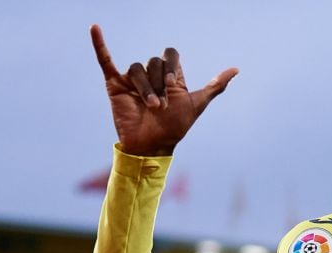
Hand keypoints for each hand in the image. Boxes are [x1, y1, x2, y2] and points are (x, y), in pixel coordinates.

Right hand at [90, 25, 237, 155]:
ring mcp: (132, 79)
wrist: (152, 145)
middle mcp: (151, 76)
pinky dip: (99, 44)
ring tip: (151, 107)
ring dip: (146, 88)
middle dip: (159, 84)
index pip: (171, 55)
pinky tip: (95, 27)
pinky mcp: (115, 84)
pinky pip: (105, 60)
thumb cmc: (175, 128)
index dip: (173, 67)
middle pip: (154, 62)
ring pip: (137, 68)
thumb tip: (236, 69)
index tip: (174, 85)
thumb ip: (215, 86)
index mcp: (169, 77)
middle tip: (161, 106)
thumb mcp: (198, 104)